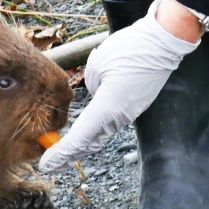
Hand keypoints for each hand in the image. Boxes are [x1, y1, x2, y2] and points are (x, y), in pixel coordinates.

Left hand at [37, 0, 200, 172]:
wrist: (163, 44)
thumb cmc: (130, 50)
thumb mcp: (97, 66)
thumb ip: (89, 86)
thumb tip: (94, 94)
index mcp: (107, 109)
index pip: (79, 138)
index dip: (61, 154)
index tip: (46, 165)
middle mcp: (118, 117)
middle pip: (89, 143)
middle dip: (69, 156)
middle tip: (50, 165)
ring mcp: (128, 113)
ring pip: (100, 135)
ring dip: (82, 145)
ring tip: (64, 154)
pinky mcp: (133, 106)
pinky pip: (109, 124)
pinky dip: (94, 132)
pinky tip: (85, 132)